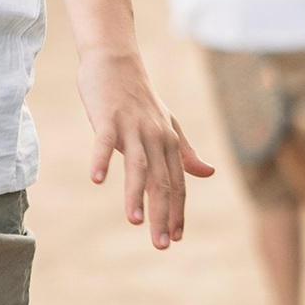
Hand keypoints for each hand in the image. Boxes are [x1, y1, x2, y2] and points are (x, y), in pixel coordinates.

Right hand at [80, 51, 212, 246]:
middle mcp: (155, 136)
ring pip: (138, 165)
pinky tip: (96, 179)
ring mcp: (131, 127)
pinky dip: (101, 159)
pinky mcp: (108, 117)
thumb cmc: (137, 96)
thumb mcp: (167, 124)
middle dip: (163, 214)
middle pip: (161, 180)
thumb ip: (185, 151)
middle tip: (161, 245)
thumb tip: (208, 173)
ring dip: (136, 194)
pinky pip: (104, 141)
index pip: (177, 183)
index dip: (177, 211)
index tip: (175, 238)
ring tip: (135, 221)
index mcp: (169, 141)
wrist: (116, 59)